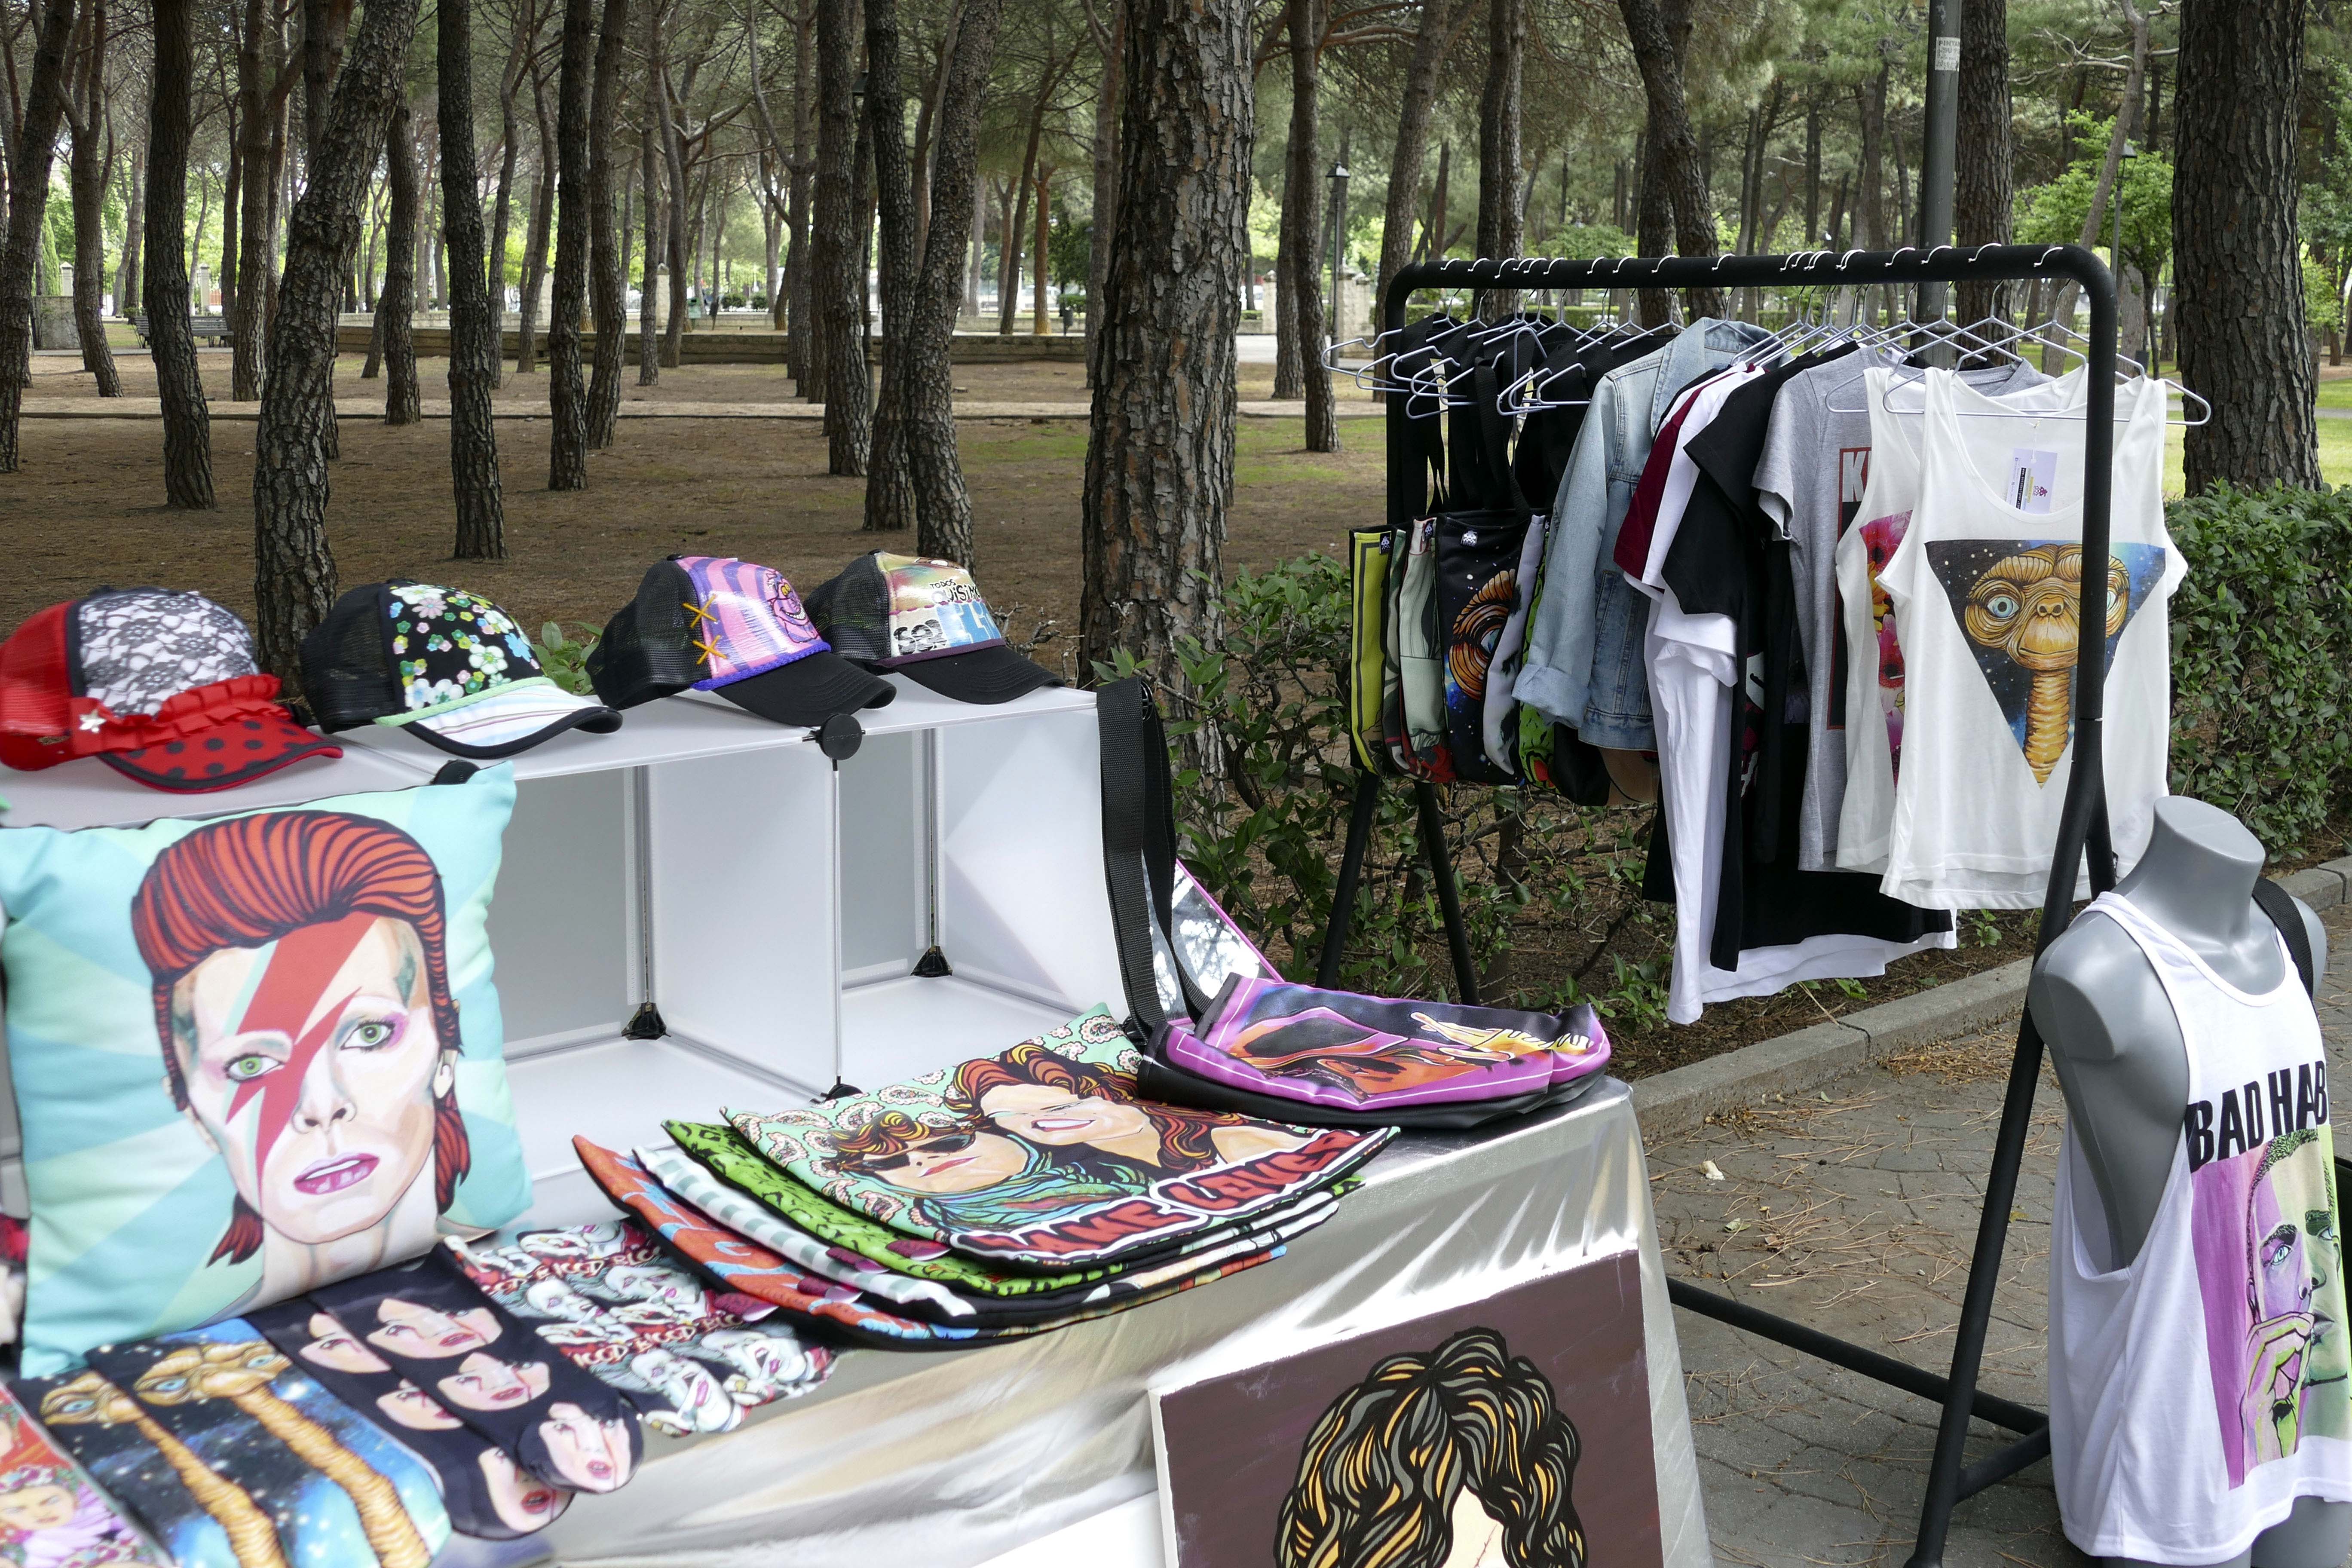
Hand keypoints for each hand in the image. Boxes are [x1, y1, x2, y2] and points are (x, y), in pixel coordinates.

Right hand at [2245, 1311, 2316, 1462]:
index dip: (2275, 1325)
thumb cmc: (2279, 1455)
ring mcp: (2248, 1396)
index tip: (2300, 1318)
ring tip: (2304, 1327)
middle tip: (2304, 1318)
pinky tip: (2297, 1345)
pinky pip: (2264, 1372)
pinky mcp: (2254, 1408)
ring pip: (2256, 1349)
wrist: (2266, 1487)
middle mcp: (2245, 1387)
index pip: (2255, 1345)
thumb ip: (2286, 1391)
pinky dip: (2280, 1352)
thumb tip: (2300, 1367)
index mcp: (2253, 1388)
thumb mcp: (2286, 1415)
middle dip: (2279, 1323)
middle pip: (2253, 1340)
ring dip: (2281, 1332)